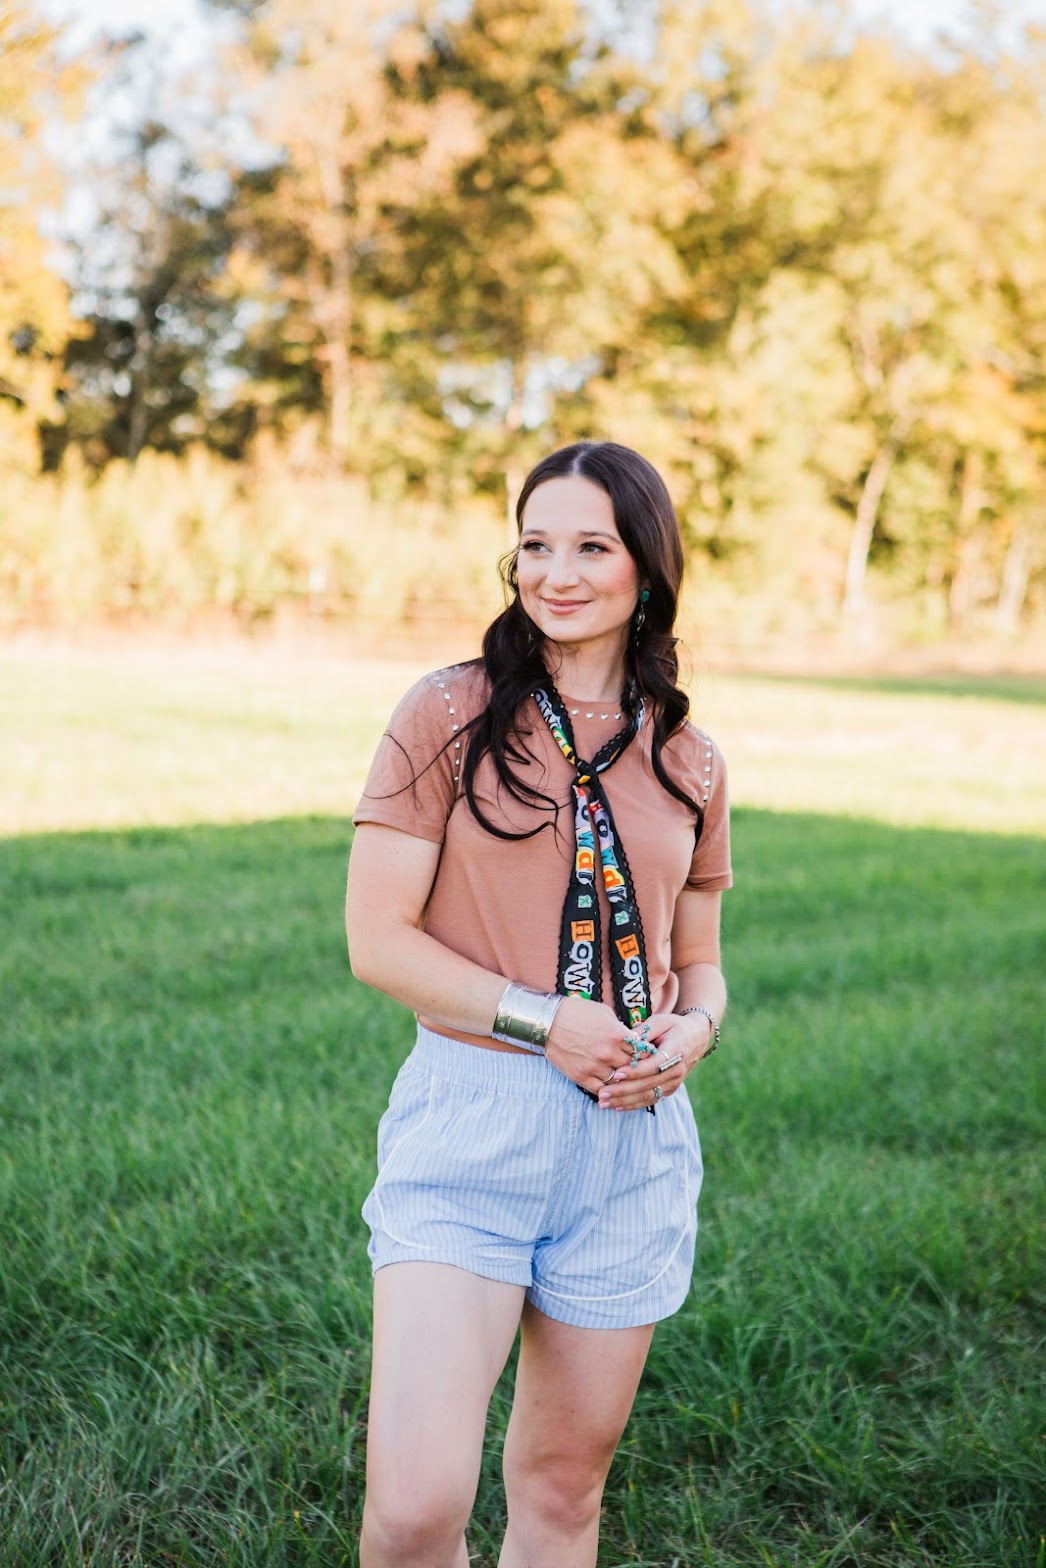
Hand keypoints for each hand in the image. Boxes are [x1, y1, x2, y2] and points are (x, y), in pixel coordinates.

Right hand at [544, 995, 641, 1096]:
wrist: (547, 1021)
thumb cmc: (576, 1012)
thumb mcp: (604, 1012)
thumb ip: (620, 1028)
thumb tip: (633, 1038)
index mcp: (617, 1035)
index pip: (642, 1051)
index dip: (645, 1053)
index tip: (644, 1055)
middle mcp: (608, 1053)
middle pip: (633, 1068)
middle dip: (635, 1067)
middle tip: (636, 1068)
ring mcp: (595, 1067)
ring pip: (619, 1081)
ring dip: (621, 1079)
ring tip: (621, 1077)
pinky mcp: (582, 1077)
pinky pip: (601, 1090)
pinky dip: (607, 1089)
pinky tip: (608, 1086)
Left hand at [595, 1010, 712, 1112]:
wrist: (696, 1038)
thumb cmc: (674, 1027)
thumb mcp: (661, 1021)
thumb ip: (645, 1030)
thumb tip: (627, 1038)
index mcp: (675, 1053)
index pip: (653, 1066)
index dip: (635, 1072)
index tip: (616, 1074)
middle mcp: (676, 1071)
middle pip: (648, 1085)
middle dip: (623, 1091)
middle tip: (602, 1093)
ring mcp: (673, 1083)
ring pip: (647, 1096)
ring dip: (624, 1101)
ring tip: (604, 1103)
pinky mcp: (669, 1090)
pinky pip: (650, 1100)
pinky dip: (633, 1104)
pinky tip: (617, 1107)